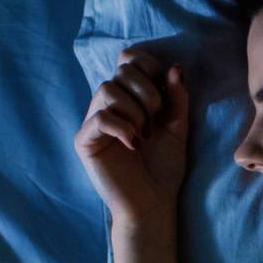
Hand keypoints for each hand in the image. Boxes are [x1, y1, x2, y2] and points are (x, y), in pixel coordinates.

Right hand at [71, 44, 192, 226]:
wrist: (153, 203)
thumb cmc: (163, 168)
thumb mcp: (178, 127)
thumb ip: (177, 98)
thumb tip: (175, 68)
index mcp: (129, 97)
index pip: (129, 59)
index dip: (148, 66)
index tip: (165, 90)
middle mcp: (109, 105)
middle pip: (121, 71)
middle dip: (146, 93)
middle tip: (156, 121)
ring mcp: (94, 122)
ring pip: (108, 90)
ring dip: (135, 111)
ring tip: (145, 136)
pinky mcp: (85, 141)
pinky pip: (99, 117)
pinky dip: (122, 127)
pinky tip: (134, 145)